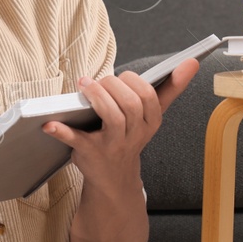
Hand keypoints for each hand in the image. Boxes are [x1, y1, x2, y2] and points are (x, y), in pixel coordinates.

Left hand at [41, 58, 200, 191]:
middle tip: (99, 80)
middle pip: (130, 105)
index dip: (134, 83)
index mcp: (150, 123)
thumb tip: (192, 62)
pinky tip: (50, 123)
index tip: (122, 76)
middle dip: (114, 86)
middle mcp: (134, 136)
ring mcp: (112, 146)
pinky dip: (62, 131)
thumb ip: (171, 89)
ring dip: (96, 97)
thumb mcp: (151, 117)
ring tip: (84, 84)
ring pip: (112, 118)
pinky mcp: (90, 154)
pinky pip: (76, 141)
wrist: (114, 179)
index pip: (149, 98)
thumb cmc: (130, 137)